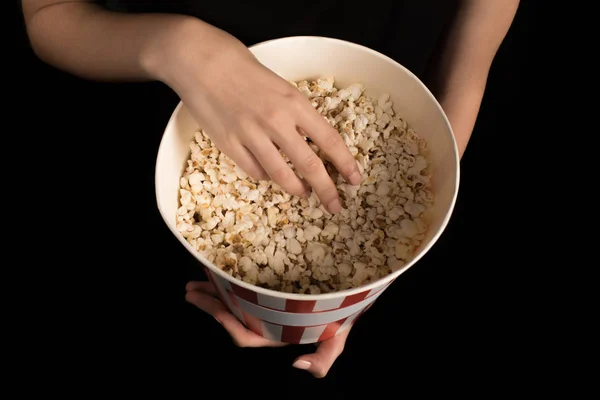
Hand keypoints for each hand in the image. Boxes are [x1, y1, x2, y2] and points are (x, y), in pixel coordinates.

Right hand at [160, 25, 360, 212]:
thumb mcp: (282, 88)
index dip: (345, 163)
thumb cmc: (245, 71)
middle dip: (326, 190)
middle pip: (310, 165)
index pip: (329, 140)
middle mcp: (276, 121)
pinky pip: (255, 171)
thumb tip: (313, 145)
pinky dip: (266, 177)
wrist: (204, 62)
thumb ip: (298, 116)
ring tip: (304, 193)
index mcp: (295, 103)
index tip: (355, 179)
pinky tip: (270, 175)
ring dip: (297, 188)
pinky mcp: (229, 144)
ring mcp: (251, 135)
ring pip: (281, 174)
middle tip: (335, 205)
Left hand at [185, 281, 349, 377]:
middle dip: (209, 306)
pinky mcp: (265, 288)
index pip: (246, 335)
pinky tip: (214, 272)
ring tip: (194, 284)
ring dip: (211, 293)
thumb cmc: (339, 319)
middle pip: (231, 316)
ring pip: (231, 300)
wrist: (346, 293)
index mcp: (277, 333)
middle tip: (190, 292)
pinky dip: (226, 280)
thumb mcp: (337, 341)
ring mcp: (263, 304)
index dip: (229, 325)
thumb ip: (323, 360)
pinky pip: (240, 285)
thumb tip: (297, 365)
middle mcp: (266, 320)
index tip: (216, 311)